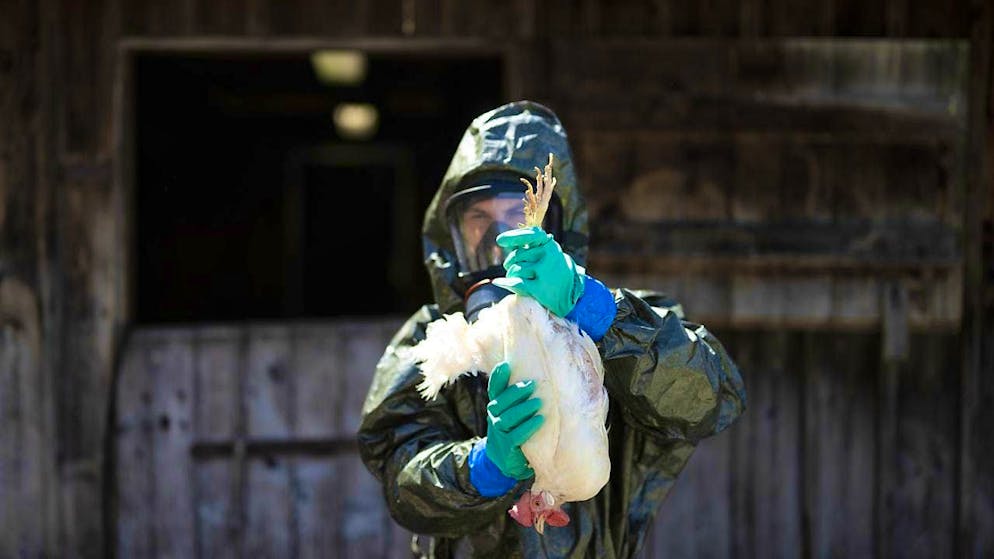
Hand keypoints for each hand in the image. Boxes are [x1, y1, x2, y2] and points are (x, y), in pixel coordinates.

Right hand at [485, 362, 543, 479]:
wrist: (504, 459)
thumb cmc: (513, 428)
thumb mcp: (511, 412)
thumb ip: (517, 397)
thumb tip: (537, 374)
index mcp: (496, 406)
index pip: (494, 389)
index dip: (498, 377)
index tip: (506, 365)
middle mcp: (494, 417)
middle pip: (501, 403)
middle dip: (516, 393)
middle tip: (532, 385)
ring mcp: (499, 433)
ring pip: (507, 419)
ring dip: (523, 409)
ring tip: (538, 402)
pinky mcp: (508, 447)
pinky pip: (517, 436)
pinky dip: (528, 427)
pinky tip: (540, 419)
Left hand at [492, 227, 584, 317]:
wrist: (570, 294)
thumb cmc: (551, 271)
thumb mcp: (545, 254)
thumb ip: (527, 246)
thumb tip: (501, 240)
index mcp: (549, 244)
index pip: (531, 235)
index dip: (514, 237)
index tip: (500, 240)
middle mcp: (549, 254)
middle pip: (516, 256)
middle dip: (512, 264)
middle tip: (521, 271)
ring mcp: (545, 271)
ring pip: (514, 270)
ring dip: (512, 277)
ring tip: (525, 281)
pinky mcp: (541, 288)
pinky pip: (516, 282)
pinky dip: (506, 283)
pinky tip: (499, 282)